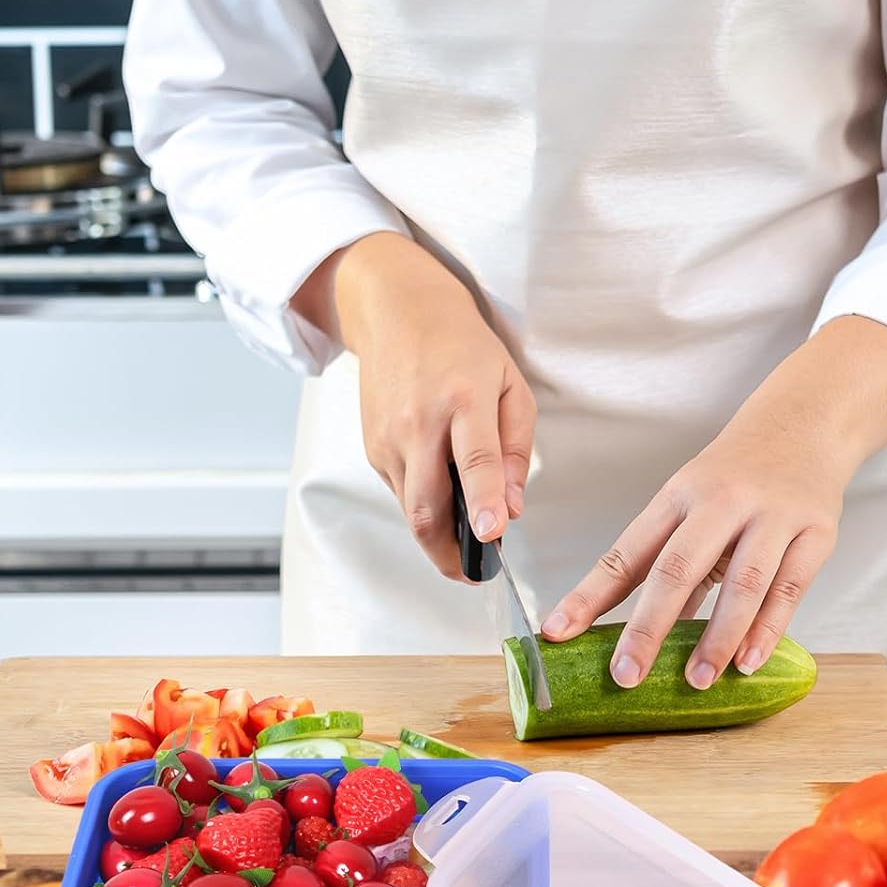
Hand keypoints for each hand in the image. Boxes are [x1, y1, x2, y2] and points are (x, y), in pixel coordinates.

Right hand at [294, 233, 535, 577]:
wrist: (398, 312)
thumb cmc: (462, 346)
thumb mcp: (510, 385)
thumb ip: (515, 448)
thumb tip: (511, 507)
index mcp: (463, 399)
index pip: (474, 461)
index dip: (483, 502)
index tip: (491, 536)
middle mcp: (419, 422)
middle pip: (427, 505)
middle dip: (450, 553)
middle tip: (476, 574)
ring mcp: (388, 438)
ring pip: (410, 509)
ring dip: (437, 537)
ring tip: (465, 547)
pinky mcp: (372, 448)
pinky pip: (400, 492)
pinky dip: (423, 506)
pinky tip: (442, 498)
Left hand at [543, 316, 886, 687]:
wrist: (805, 421)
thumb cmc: (735, 473)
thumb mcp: (692, 500)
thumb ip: (670, 562)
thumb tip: (639, 630)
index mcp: (677, 496)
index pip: (626, 552)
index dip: (589, 595)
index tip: (557, 631)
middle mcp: (721, 501)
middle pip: (677, 568)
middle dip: (647, 626)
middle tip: (625, 674)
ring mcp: (771, 515)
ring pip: (742, 583)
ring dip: (716, 638)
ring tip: (696, 681)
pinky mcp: (816, 532)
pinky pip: (789, 589)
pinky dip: (767, 630)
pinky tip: (748, 661)